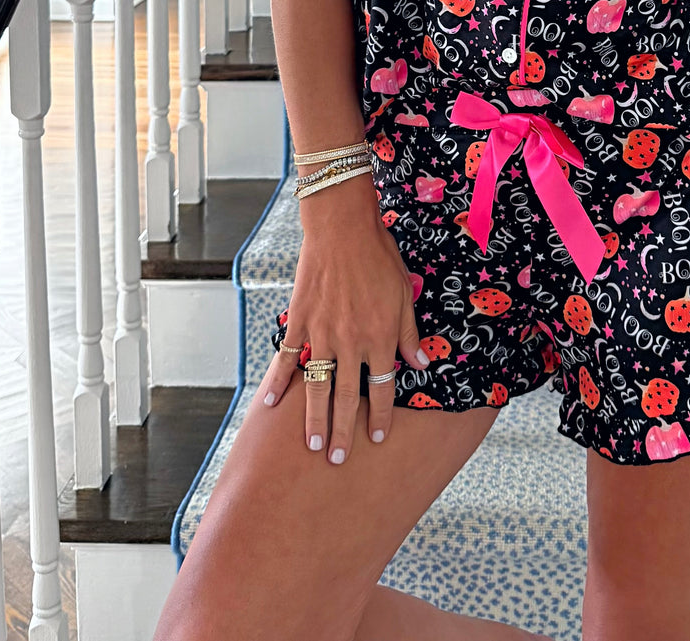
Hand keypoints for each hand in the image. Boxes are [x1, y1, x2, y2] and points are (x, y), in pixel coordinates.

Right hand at [258, 175, 429, 461]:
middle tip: (336, 460)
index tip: (377, 438)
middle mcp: (351, 342)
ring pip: (317, 386)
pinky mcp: (300, 322)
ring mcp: (322, 334)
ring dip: (313, 419)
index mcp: (380, 337)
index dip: (380, 416)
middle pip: (346, 398)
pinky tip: (269, 406)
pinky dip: (277, 383)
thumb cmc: (379, 257)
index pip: (382, 388)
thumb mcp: (404, 294)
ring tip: (311, 445)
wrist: (343, 229)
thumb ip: (408, 333)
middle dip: (342, 432)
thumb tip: (420, 364)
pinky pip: (287, 359)